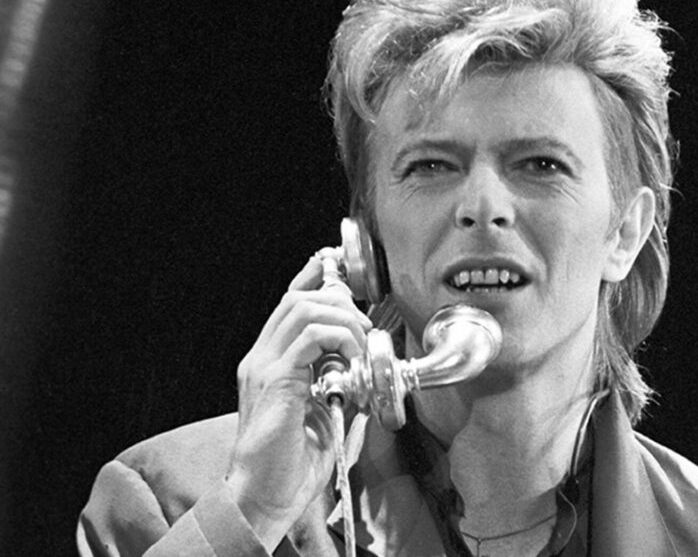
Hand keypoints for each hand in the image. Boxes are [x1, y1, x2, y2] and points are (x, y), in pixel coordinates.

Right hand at [225, 256, 371, 549]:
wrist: (264, 496)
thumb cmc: (291, 464)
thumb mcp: (325, 415)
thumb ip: (341, 387)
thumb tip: (369, 373)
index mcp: (269, 363)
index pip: (289, 303)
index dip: (315, 278)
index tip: (341, 269)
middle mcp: (260, 358)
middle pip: (297, 298)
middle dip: (339, 300)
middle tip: (363, 326)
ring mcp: (263, 367)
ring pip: (302, 308)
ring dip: (342, 317)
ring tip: (359, 342)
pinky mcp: (274, 381)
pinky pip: (308, 337)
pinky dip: (337, 338)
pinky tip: (351, 357)